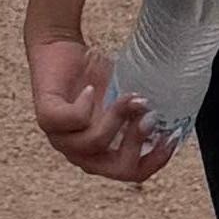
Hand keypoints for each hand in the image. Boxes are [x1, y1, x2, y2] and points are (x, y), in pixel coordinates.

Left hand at [28, 33, 171, 187]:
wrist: (60, 45)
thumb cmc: (95, 75)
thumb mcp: (126, 97)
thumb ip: (143, 114)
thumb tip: (171, 121)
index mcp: (102, 154)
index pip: (134, 173)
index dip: (156, 160)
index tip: (171, 135)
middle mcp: (81, 153)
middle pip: (117, 168)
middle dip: (137, 142)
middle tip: (150, 115)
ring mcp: (61, 138)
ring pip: (95, 144)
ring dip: (118, 116)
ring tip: (128, 93)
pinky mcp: (47, 118)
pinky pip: (71, 121)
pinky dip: (86, 105)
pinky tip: (92, 88)